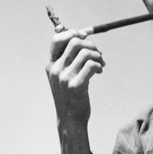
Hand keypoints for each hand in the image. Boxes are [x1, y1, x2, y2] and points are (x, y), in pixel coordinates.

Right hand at [46, 28, 105, 153]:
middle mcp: (55, 69)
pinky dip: (99, 65)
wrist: (71, 120)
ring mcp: (64, 78)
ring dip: (98, 55)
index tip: (84, 38)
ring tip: (101, 63)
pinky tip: (100, 72)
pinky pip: (91, 65)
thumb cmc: (70, 96)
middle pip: (75, 42)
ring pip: (86, 52)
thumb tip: (78, 34)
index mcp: (51, 65)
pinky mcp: (76, 86)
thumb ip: (68, 58)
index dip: (73, 33)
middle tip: (98, 53)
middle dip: (90, 44)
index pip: (57, 39)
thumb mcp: (64, 76)